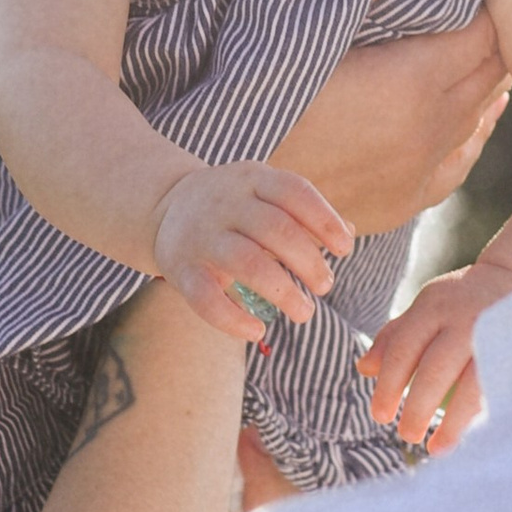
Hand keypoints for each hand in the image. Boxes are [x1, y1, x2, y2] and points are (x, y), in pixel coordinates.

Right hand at [151, 158, 352, 345]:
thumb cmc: (234, 206)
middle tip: (326, 285)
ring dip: (283, 291)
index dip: (324, 220)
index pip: (294, 192)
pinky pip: (206, 298)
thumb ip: (303, 212)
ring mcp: (201, 235)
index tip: (345, 249)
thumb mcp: (265, 194)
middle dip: (309, 261)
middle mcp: (225, 203)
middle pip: (276, 229)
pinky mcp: (181, 268)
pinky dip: (233, 320)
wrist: (165, 206)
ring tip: (305, 312)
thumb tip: (346, 233)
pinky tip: (258, 332)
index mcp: (252, 178)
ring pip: (247, 262)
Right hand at [274, 0, 511, 234]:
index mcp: (414, 81)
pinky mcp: (406, 200)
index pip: (487, 31)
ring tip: (485, 47)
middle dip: (495, 36)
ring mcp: (420, 170)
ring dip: (484, 80)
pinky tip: (475, 114)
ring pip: (480, 116)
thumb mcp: (316, 25)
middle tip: (488, 5)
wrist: (244, 194)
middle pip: (491, 71)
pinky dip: (472, 129)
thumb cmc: (267, 96)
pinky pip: (460, 159)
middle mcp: (430, 129)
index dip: (491, 0)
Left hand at [357, 259, 511, 457]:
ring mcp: (496, 335)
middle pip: (434, 370)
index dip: (388, 385)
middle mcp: (464, 319)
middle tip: (406, 434)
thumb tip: (364, 369)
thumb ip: (396, 336)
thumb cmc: (461, 299)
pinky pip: (500, 389)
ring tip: (436, 448)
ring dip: (452, 422)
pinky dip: (484, 415)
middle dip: (417, 407)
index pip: (403, 349)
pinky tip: (474, 437)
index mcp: (434, 307)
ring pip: (472, 385)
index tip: (380, 416)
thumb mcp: (427, 306)